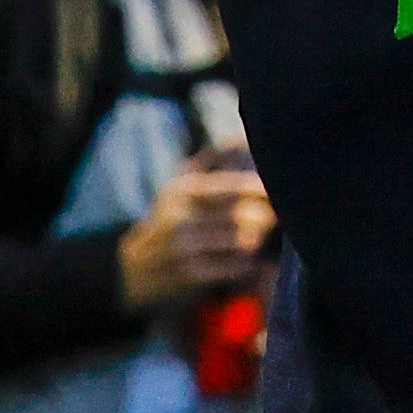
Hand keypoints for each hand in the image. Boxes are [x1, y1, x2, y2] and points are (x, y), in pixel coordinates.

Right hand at [114, 161, 275, 314]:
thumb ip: (211, 161)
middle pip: (238, 215)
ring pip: (239, 241)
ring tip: (266, 237)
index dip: (258, 188)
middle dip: (264, 216)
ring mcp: (185, 248)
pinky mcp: (190, 275)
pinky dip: (248, 264)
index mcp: (184, 191)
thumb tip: (242, 137)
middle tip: (278, 216)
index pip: (230, 186)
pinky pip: (232, 268)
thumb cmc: (169, 220)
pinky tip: (252, 261)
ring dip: (258, 239)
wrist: (134, 269)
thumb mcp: (181, 187)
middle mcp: (182, 217)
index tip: (275, 190)